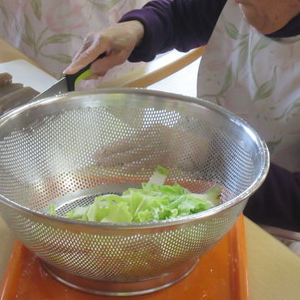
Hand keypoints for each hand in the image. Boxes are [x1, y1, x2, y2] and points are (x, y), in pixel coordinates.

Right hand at [64, 21, 144, 77]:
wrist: (125, 30)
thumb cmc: (125, 44)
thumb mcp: (120, 57)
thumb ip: (105, 64)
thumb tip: (90, 70)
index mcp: (101, 41)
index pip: (87, 56)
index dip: (77, 66)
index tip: (67, 72)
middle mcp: (90, 38)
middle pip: (81, 60)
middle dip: (88, 70)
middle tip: (101, 72)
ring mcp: (87, 39)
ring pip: (81, 59)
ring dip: (91, 66)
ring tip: (104, 63)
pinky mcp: (86, 42)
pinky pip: (83, 56)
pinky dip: (90, 62)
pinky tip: (101, 59)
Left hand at [96, 124, 210, 171]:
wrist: (204, 148)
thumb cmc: (185, 145)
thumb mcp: (167, 137)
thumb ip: (152, 142)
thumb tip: (134, 152)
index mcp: (154, 130)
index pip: (130, 138)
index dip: (115, 145)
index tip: (101, 150)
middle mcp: (154, 136)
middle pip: (128, 144)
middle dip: (111, 150)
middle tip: (95, 156)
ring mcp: (160, 146)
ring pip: (134, 153)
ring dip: (117, 159)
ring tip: (103, 164)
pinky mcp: (166, 156)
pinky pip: (147, 162)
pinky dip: (135, 165)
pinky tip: (123, 169)